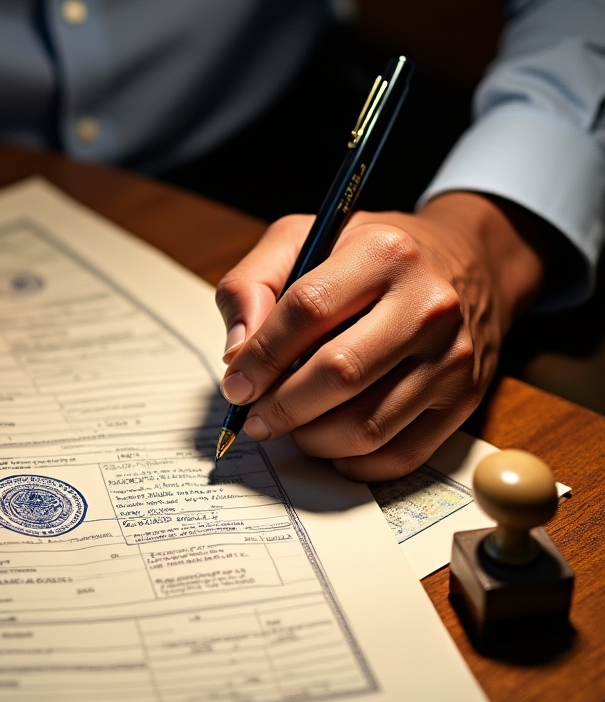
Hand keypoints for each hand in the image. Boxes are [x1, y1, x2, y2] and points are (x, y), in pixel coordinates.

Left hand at [215, 192, 543, 480]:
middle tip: (256, 417)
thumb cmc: (369, 256)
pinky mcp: (463, 400)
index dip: (260, 356)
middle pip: (338, 375)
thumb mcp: (302, 239)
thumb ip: (250, 285)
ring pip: (365, 428)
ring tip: (293, 424)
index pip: (307, 310)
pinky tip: (331, 441)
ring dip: (312, 439)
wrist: (465, 262)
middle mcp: (427, 304)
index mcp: (383, 253)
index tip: (236, 384)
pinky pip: (397, 456)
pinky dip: (351, 462)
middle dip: (282, 407)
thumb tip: (236, 354)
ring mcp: (452, 357)